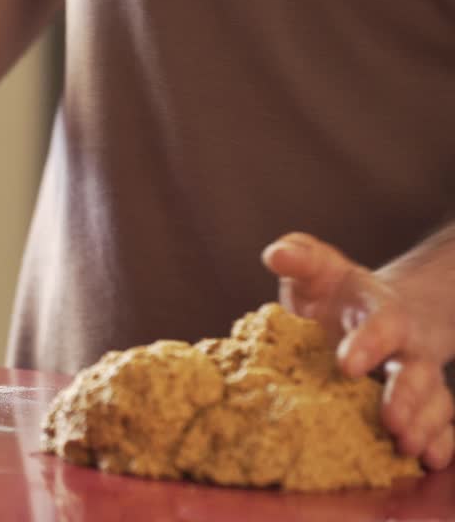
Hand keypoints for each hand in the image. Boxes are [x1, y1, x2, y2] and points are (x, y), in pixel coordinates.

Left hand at [262, 231, 454, 469]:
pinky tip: (429, 459)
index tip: (347, 365)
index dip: (368, 344)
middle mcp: (407, 346)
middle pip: (417, 371)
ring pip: (434, 401)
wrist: (373, 309)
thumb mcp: (318, 270)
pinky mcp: (421, 403)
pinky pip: (442, 423)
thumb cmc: (335, 292)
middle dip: (406, 397)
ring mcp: (418, 376)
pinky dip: (441, 441)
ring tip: (408, 446)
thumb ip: (300, 258)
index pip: (382, 325)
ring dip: (425, 424)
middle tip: (392, 422)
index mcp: (382, 311)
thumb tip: (276, 254)